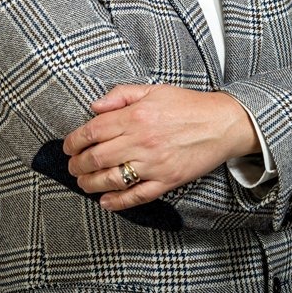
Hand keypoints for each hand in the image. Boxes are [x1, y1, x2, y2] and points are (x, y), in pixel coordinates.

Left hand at [63, 83, 258, 210]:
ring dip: (90, 184)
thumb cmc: (189, 106)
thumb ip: (121, 95)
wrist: (223, 123)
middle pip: (96, 158)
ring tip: (84, 183)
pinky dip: (117, 202)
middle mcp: (141, 140)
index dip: (73, 141)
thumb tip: (94, 108)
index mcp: (136, 116)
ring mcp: (153, 164)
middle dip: (77, 165)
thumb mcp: (154, 90)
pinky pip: (136, 196)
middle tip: (73, 167)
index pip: (92, 131)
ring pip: (110, 180)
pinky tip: (105, 202)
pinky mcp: (166, 181)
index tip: (68, 147)